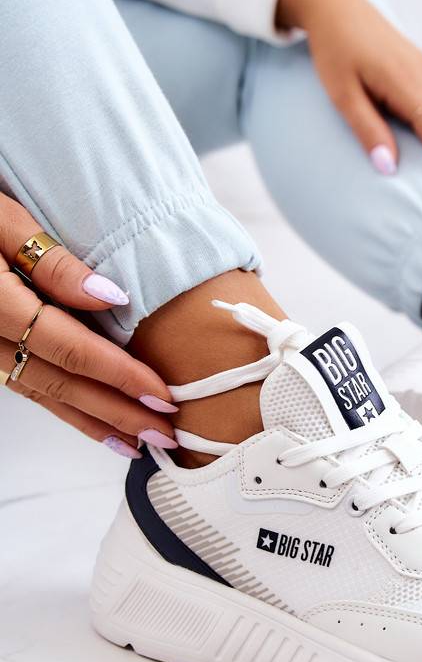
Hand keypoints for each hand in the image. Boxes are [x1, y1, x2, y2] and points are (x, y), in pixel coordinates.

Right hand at [0, 192, 177, 457]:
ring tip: (137, 443)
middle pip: (59, 384)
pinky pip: (25, 386)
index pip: (68, 349)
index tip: (162, 397)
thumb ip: (53, 262)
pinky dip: (62, 408)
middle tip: (166, 437)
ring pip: (41, 395)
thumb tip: (111, 297)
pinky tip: (92, 421)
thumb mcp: (0, 218)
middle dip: (116, 415)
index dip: (118, 377)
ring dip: (92, 422)